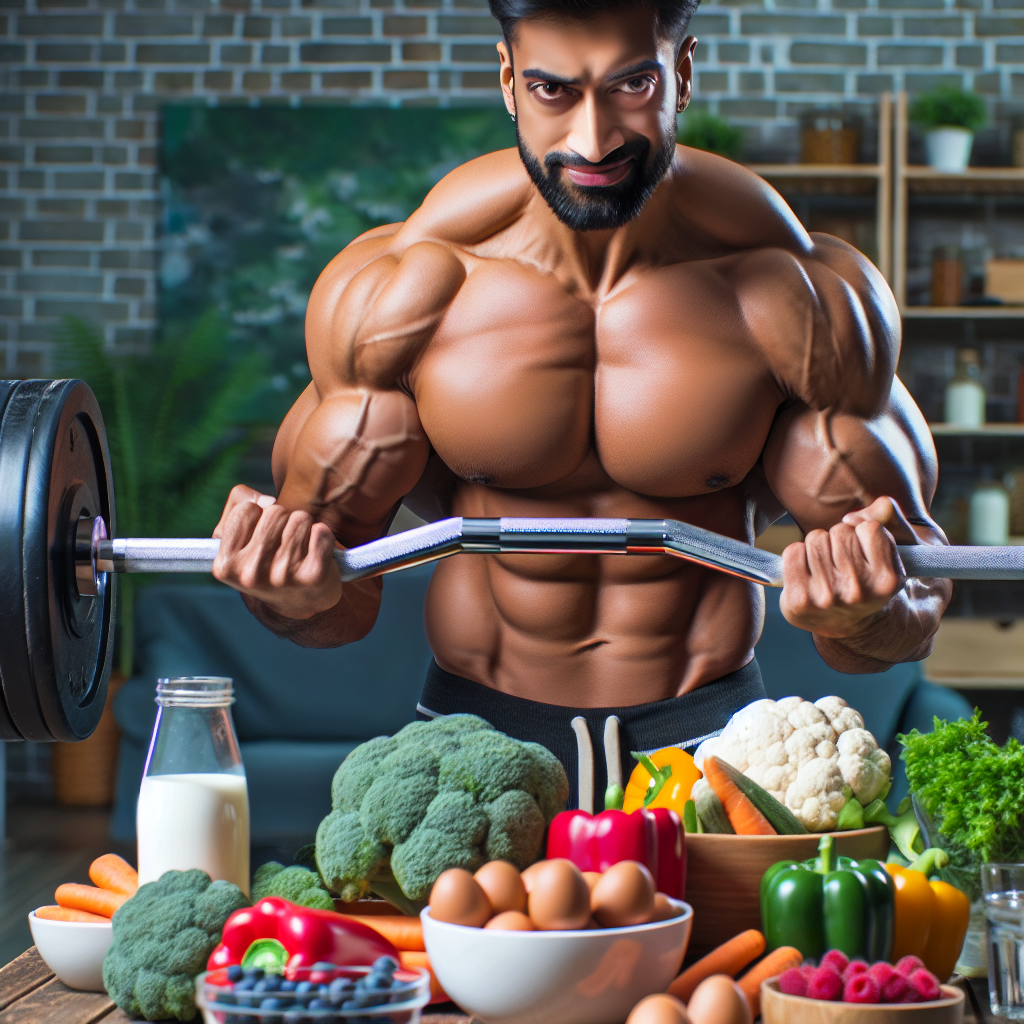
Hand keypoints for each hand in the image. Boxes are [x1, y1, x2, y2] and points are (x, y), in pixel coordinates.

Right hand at [212, 485, 342, 619]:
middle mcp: (251, 574)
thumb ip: (238, 503)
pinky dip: (322, 536)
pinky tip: (316, 553)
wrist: (300, 601)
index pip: (245, 509)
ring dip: (302, 527)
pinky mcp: (313, 576)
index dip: (257, 514)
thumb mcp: (237, 537)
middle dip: (282, 519)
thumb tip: (267, 501)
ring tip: (298, 547)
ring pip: (300, 518)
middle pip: (275, 511)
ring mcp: (282, 576)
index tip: (260, 532)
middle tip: (283, 541)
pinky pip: (321, 532)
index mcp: (226, 565)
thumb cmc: (265, 559)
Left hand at [779, 496, 914, 639]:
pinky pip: (792, 551)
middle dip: (841, 539)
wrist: (855, 627)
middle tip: (845, 561)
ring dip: (819, 547)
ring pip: (815, 539)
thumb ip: (892, 520)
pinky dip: (798, 556)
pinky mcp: (798, 601)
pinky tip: (809, 573)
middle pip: (840, 531)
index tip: (866, 550)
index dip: (865, 533)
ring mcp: (826, 598)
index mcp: (887, 580)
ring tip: (829, 568)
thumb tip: (862, 512)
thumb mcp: (899, 552)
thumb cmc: (875, 580)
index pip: (870, 528)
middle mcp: (858, 592)